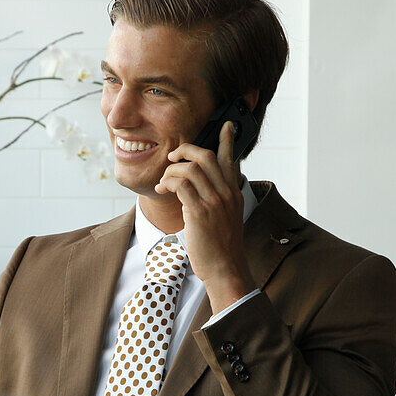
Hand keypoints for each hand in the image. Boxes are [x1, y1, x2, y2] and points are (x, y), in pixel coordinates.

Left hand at [156, 121, 255, 312]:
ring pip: (191, 168)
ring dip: (171, 170)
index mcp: (233, 193)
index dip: (227, 141)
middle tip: (173, 156)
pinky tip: (162, 190)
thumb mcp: (227, 219)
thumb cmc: (221, 248)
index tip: (227, 126)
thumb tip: (202, 191)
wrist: (225, 269)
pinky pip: (180, 184)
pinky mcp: (199, 212)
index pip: (231, 160)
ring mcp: (214, 202)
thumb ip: (218, 201)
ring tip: (163, 182)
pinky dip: (168, 182)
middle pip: (206, 156)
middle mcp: (226, 193)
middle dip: (186, 150)